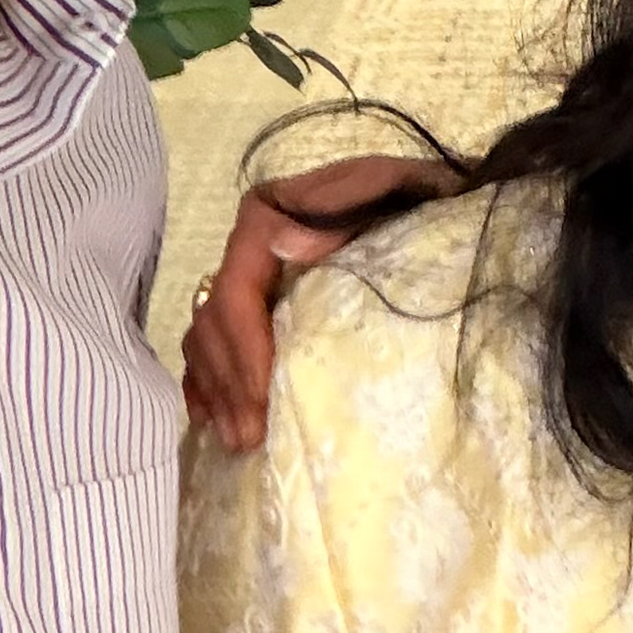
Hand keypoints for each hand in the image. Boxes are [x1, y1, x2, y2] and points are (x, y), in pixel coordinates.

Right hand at [180, 153, 447, 452]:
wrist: (425, 192)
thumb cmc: (413, 197)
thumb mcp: (389, 191)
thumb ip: (343, 213)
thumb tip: (285, 244)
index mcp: (268, 218)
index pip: (237, 291)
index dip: (244, 349)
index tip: (262, 399)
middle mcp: (248, 245)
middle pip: (216, 321)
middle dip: (230, 382)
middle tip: (248, 438)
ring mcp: (248, 273)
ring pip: (207, 335)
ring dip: (218, 390)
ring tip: (237, 440)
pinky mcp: (256, 296)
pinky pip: (212, 342)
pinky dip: (208, 379)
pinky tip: (210, 417)